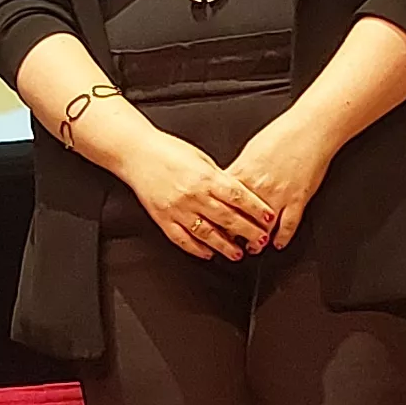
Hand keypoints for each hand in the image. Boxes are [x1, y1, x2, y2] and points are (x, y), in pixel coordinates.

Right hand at [113, 123, 279, 260]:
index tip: (269, 218)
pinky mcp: (163, 219)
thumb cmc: (169, 151)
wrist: (137, 153)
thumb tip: (239, 194)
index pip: (238, 197)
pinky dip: (197, 249)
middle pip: (228, 218)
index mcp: (206, 177)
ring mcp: (178, 210)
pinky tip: (208, 253)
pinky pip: (183, 239)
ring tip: (238, 253)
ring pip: (207, 234)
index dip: (256, 209)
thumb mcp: (201, 158)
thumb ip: (219, 177)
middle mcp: (194, 195)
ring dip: (225, 246)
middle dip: (248, 232)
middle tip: (261, 241)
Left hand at [213, 114, 339, 255]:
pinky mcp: (298, 199)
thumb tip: (226, 181)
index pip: (222, 203)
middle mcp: (259, 188)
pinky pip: (288, 225)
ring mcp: (279, 196)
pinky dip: (283, 238)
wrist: (310, 129)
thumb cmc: (282, 134)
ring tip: (252, 249)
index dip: (216, 218)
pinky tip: (278, 243)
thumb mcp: (250, 150)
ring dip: (256, 242)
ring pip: (263, 228)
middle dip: (233, 235)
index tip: (212, 228)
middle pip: (240, 219)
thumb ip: (238, 170)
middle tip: (229, 246)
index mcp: (243, 173)